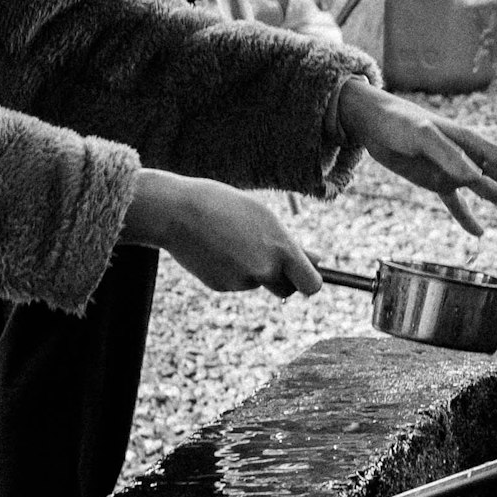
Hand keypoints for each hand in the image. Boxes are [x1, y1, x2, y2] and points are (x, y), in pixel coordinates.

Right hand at [124, 170, 319, 294]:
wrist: (177, 212)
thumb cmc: (225, 206)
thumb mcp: (264, 217)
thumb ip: (291, 244)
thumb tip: (319, 260)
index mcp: (282, 249)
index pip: (312, 285)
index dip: (311, 281)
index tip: (306, 274)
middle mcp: (265, 270)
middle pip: (287, 290)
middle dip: (285, 280)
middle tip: (271, 258)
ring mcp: (242, 282)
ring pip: (257, 281)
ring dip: (252, 268)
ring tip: (231, 240)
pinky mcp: (221, 286)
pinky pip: (236, 281)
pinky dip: (231, 270)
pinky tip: (216, 248)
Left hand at [340, 83, 496, 235]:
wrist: (371, 120)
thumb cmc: (397, 122)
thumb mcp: (421, 135)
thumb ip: (447, 154)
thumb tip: (474, 177)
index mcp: (472, 144)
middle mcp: (470, 158)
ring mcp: (454, 170)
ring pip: (493, 193)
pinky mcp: (435, 180)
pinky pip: (457, 202)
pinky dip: (468, 218)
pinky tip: (479, 233)